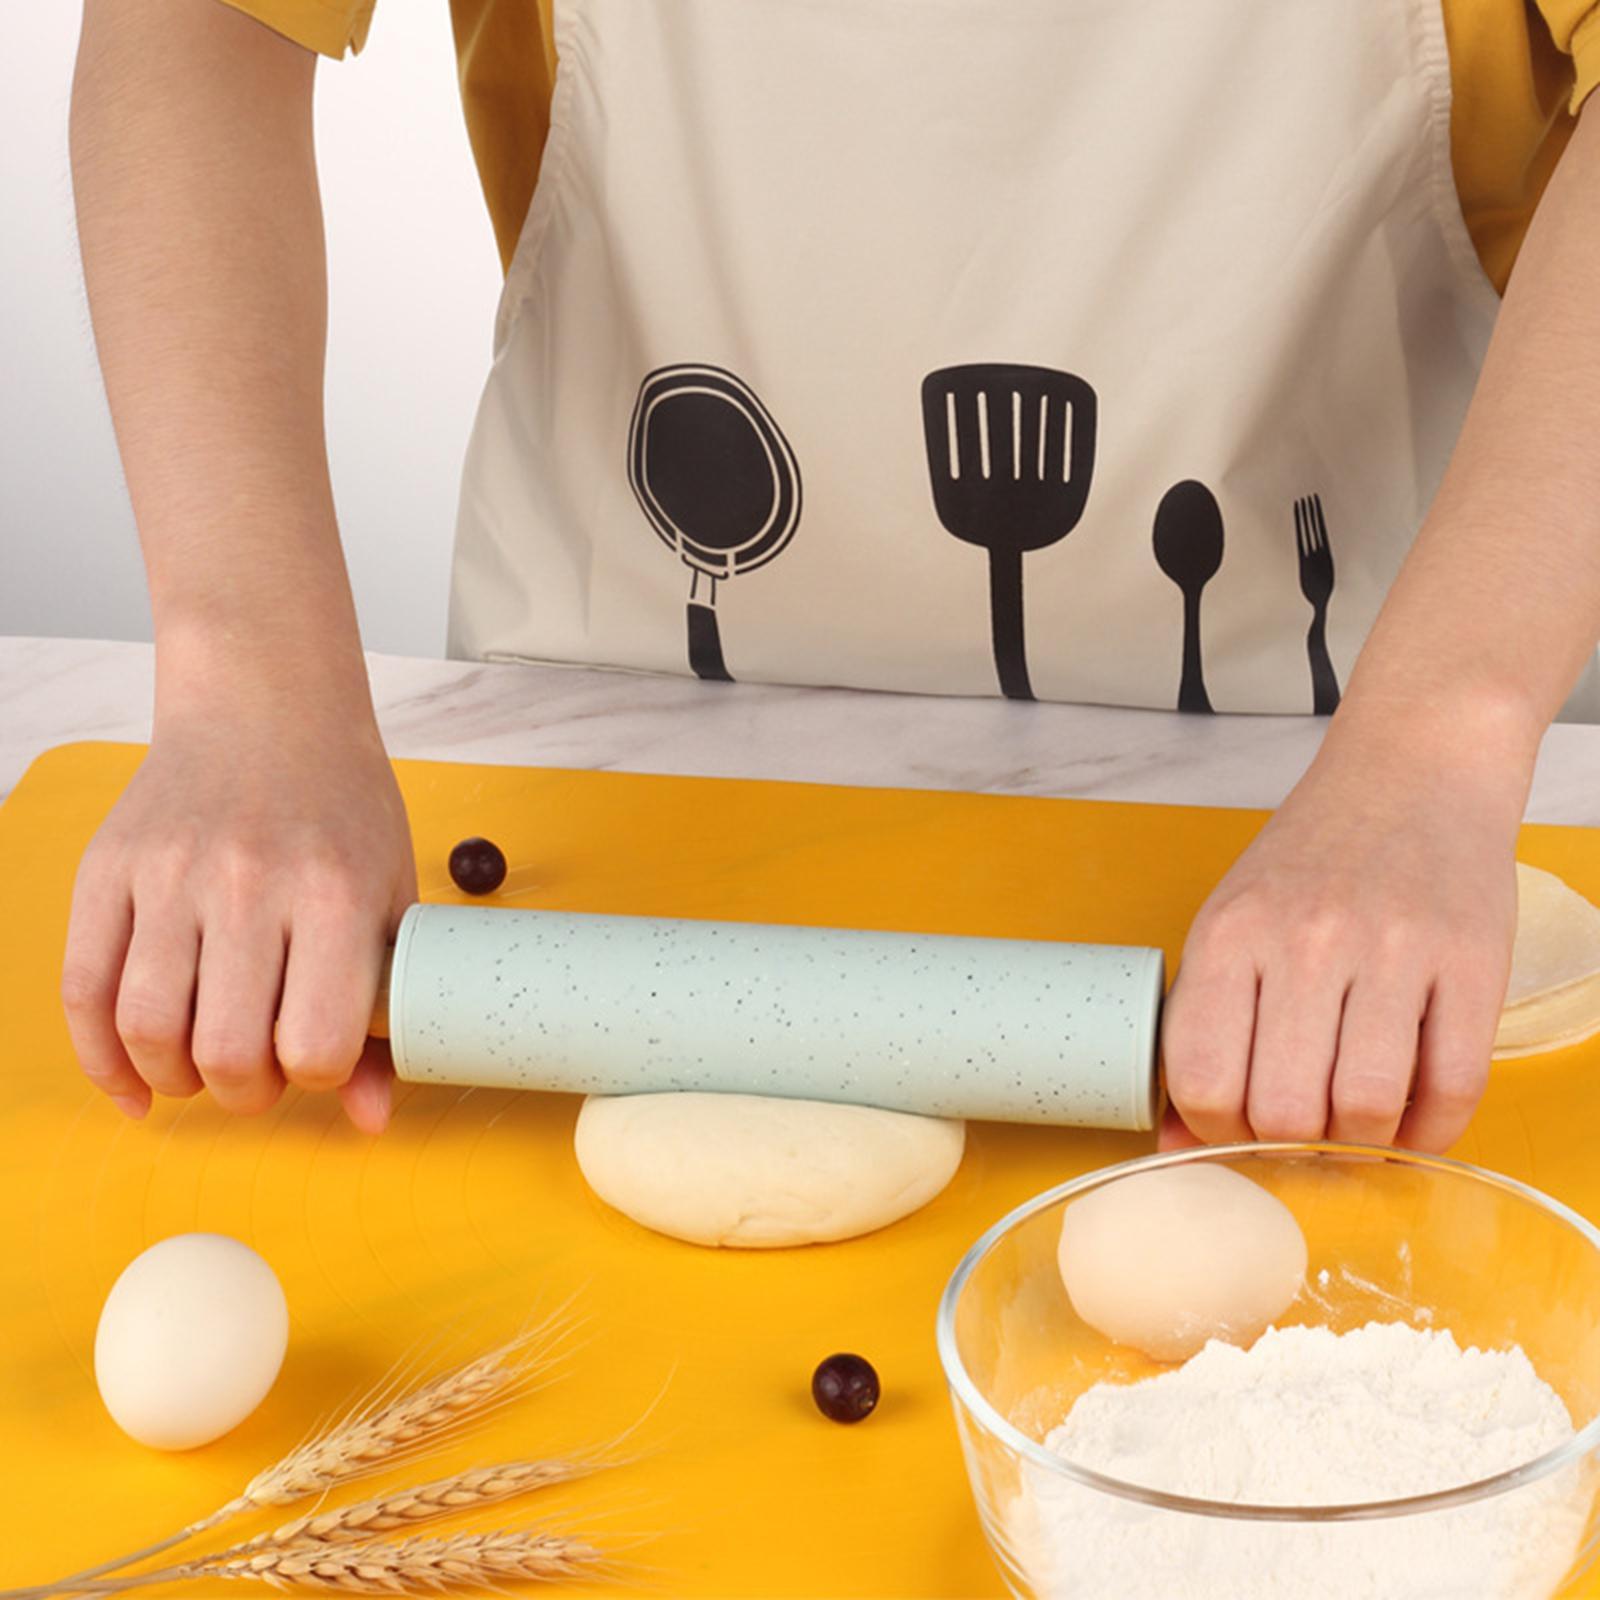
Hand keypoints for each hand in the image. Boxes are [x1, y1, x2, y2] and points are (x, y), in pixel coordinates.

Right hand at [60, 707, 416, 1132]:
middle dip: (244, 1092)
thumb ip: (384, 1010)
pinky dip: (101, 1058)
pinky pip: (82, 990)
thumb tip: (373, 1121)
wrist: (268, 708)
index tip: (318, 1059)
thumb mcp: (391, 898)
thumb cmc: (344, 813)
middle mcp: (249, 884)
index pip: (312, 1044)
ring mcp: (169, 875)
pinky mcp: (107, 869)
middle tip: (258, 1078)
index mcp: (334, 895)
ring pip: (145, 1029)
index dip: (316, 1075)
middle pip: (223, 1051)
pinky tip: (135, 1081)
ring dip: (174, 1078)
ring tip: (204, 1068)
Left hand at [1160, 716, 1526, 1153]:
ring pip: (1367, 1109)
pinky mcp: (1472, 962)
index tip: (1236, 1127)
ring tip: (1356, 1123)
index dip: (1215, 1130)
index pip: (1202, 1079)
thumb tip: (1175, 1144)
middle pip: (1285, 1110)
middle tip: (1302, 1132)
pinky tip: (1412, 1119)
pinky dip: (1430, 1131)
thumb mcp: (1232, 925)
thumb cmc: (1311, 860)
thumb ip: (1203, 1029)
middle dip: (1290, 1146)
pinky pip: (1453, 1088)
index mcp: (1231, 933)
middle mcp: (1307, 941)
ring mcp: (1393, 950)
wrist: (1413, 771)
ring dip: (1361, 1144)